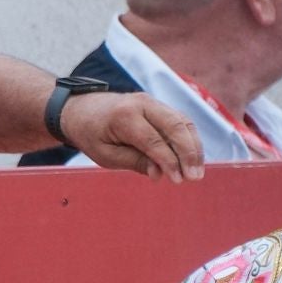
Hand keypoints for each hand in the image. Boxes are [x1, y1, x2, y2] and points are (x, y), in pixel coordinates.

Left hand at [61, 93, 205, 182]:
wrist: (84, 110)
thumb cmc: (92, 135)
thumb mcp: (105, 154)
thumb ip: (134, 161)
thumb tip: (161, 173)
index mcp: (124, 116)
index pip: (153, 140)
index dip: (169, 161)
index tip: (178, 180)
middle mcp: (142, 104)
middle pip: (175, 127)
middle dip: (189, 154)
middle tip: (195, 177)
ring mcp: (153, 102)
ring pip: (183, 123)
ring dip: (194, 148)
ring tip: (197, 172)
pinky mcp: (160, 106)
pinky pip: (181, 122)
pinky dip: (190, 140)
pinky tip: (193, 159)